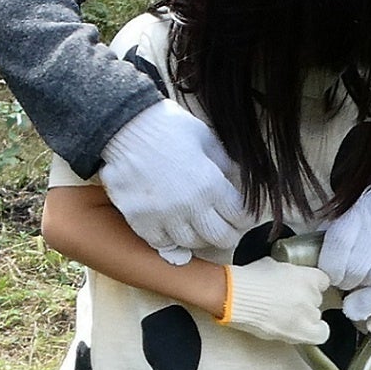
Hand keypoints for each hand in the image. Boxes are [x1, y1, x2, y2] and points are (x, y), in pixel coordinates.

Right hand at [100, 100, 247, 263]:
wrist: (123, 126)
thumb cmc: (168, 126)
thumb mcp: (206, 139)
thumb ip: (225, 164)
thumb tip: (238, 181)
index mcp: (210, 184)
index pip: (240, 216)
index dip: (247, 218)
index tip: (244, 215)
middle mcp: (190, 206)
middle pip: (221, 238)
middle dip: (229, 233)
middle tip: (226, 227)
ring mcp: (163, 216)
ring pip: (192, 243)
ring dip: (199, 236)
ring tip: (199, 226)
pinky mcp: (140, 220)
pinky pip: (162, 243)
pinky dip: (170, 238)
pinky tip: (172, 226)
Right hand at [219, 256, 332, 344]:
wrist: (233, 297)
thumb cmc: (247, 279)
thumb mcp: (271, 265)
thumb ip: (287, 272)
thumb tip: (286, 278)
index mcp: (307, 275)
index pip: (323, 281)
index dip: (311, 285)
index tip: (303, 287)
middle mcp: (311, 295)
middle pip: (317, 299)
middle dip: (305, 300)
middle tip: (288, 301)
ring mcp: (306, 314)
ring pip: (316, 316)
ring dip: (304, 315)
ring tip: (287, 316)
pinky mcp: (300, 332)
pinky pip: (319, 334)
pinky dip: (315, 331)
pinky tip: (304, 328)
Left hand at [321, 167, 370, 321]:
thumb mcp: (347, 210)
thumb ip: (330, 233)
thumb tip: (311, 265)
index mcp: (358, 211)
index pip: (340, 246)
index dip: (331, 268)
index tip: (329, 276)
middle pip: (358, 268)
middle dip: (347, 282)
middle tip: (344, 284)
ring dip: (364, 290)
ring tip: (359, 286)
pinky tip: (369, 300)